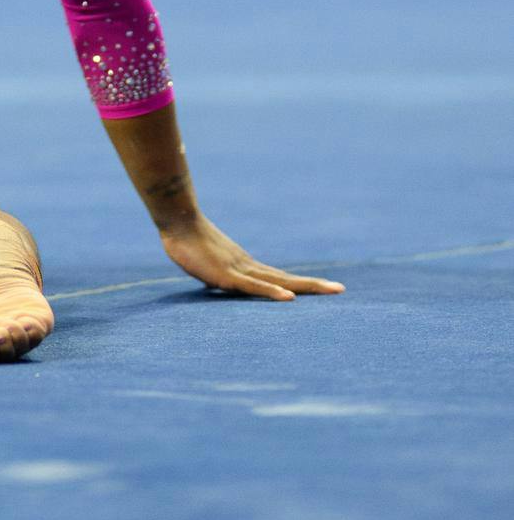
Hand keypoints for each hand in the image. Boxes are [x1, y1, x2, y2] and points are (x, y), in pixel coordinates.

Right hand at [161, 213, 343, 300]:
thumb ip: (217, 276)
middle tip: (341, 290)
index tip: (322, 288)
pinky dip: (272, 292)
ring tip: (331, 290)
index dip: (301, 284)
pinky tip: (289, 298)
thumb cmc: (188, 242)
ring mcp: (240, 270)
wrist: (178, 221)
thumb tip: (218, 284)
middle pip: (288, 279)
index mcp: (246, 268)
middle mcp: (250, 267)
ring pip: (279, 282)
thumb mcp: (207, 265)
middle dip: (315, 286)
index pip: (280, 279)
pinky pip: (254, 287)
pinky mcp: (227, 276)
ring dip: (306, 287)